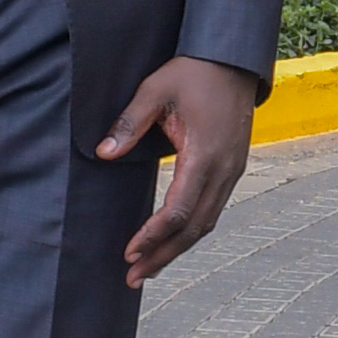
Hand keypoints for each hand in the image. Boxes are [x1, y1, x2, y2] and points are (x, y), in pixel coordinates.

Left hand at [97, 55, 258, 286]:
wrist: (233, 59)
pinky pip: (212, 209)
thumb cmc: (193, 72)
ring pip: (207, 223)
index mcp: (205, 155)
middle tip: (133, 277)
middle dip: (163, 256)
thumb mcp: (155, 90)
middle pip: (195, 228)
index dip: (153, 236)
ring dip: (178, 249)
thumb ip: (129, 123)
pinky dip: (191, 231)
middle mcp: (224, 170)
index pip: (178, 210)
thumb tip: (103, 153)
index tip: (130, 252)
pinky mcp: (233, 168)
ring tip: (148, 269)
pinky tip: (173, 241)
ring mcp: (233, 171)